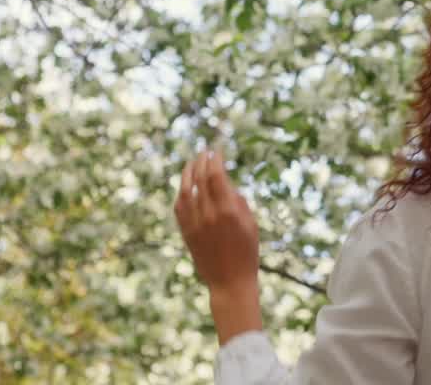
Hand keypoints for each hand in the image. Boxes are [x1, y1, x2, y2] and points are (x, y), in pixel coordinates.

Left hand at [175, 151, 262, 343]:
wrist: (230, 282)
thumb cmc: (247, 252)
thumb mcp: (251, 224)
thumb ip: (238, 202)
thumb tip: (226, 184)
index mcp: (228, 211)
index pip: (216, 176)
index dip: (215, 160)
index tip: (217, 150)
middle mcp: (208, 215)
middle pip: (199, 180)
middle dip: (201, 162)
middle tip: (204, 151)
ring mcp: (194, 225)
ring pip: (185, 192)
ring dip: (187, 174)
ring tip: (191, 163)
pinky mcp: (186, 233)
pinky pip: (179, 208)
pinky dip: (181, 193)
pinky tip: (185, 186)